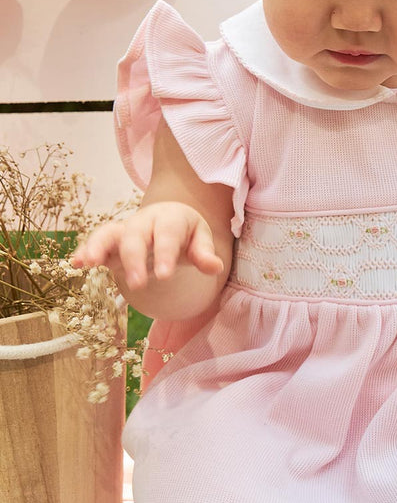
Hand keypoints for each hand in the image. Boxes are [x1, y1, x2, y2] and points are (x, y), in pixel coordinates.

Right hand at [72, 201, 224, 289]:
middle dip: (135, 259)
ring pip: (109, 233)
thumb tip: (215, 266)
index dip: (165, 253)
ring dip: (99, 247)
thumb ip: (204, 254)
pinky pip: (96, 240)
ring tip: (89, 263)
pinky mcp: (111, 241)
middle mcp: (145, 221)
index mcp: (170, 218)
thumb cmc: (185, 235)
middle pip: (136, 236)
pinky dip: (85, 250)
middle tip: (138, 284)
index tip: (165, 275)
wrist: (169, 222)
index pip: (167, 234)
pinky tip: (75, 264)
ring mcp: (125, 229)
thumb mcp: (199, 240)